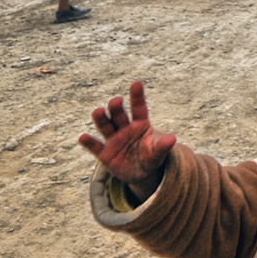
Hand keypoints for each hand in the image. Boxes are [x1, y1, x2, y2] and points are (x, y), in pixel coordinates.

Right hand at [79, 81, 176, 200]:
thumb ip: (163, 146)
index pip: (139, 108)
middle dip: (116, 107)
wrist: (141, 173)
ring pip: (105, 126)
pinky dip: (89, 142)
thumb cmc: (151, 156)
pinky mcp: (104, 154)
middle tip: (117, 101)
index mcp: (140, 124)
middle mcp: (124, 128)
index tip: (137, 83)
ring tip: (98, 111)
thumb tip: (173, 139)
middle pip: (119, 115)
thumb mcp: (158, 152)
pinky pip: (95, 147)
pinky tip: (83, 137)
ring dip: (101, 118)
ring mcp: (113, 140)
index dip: (137, 96)